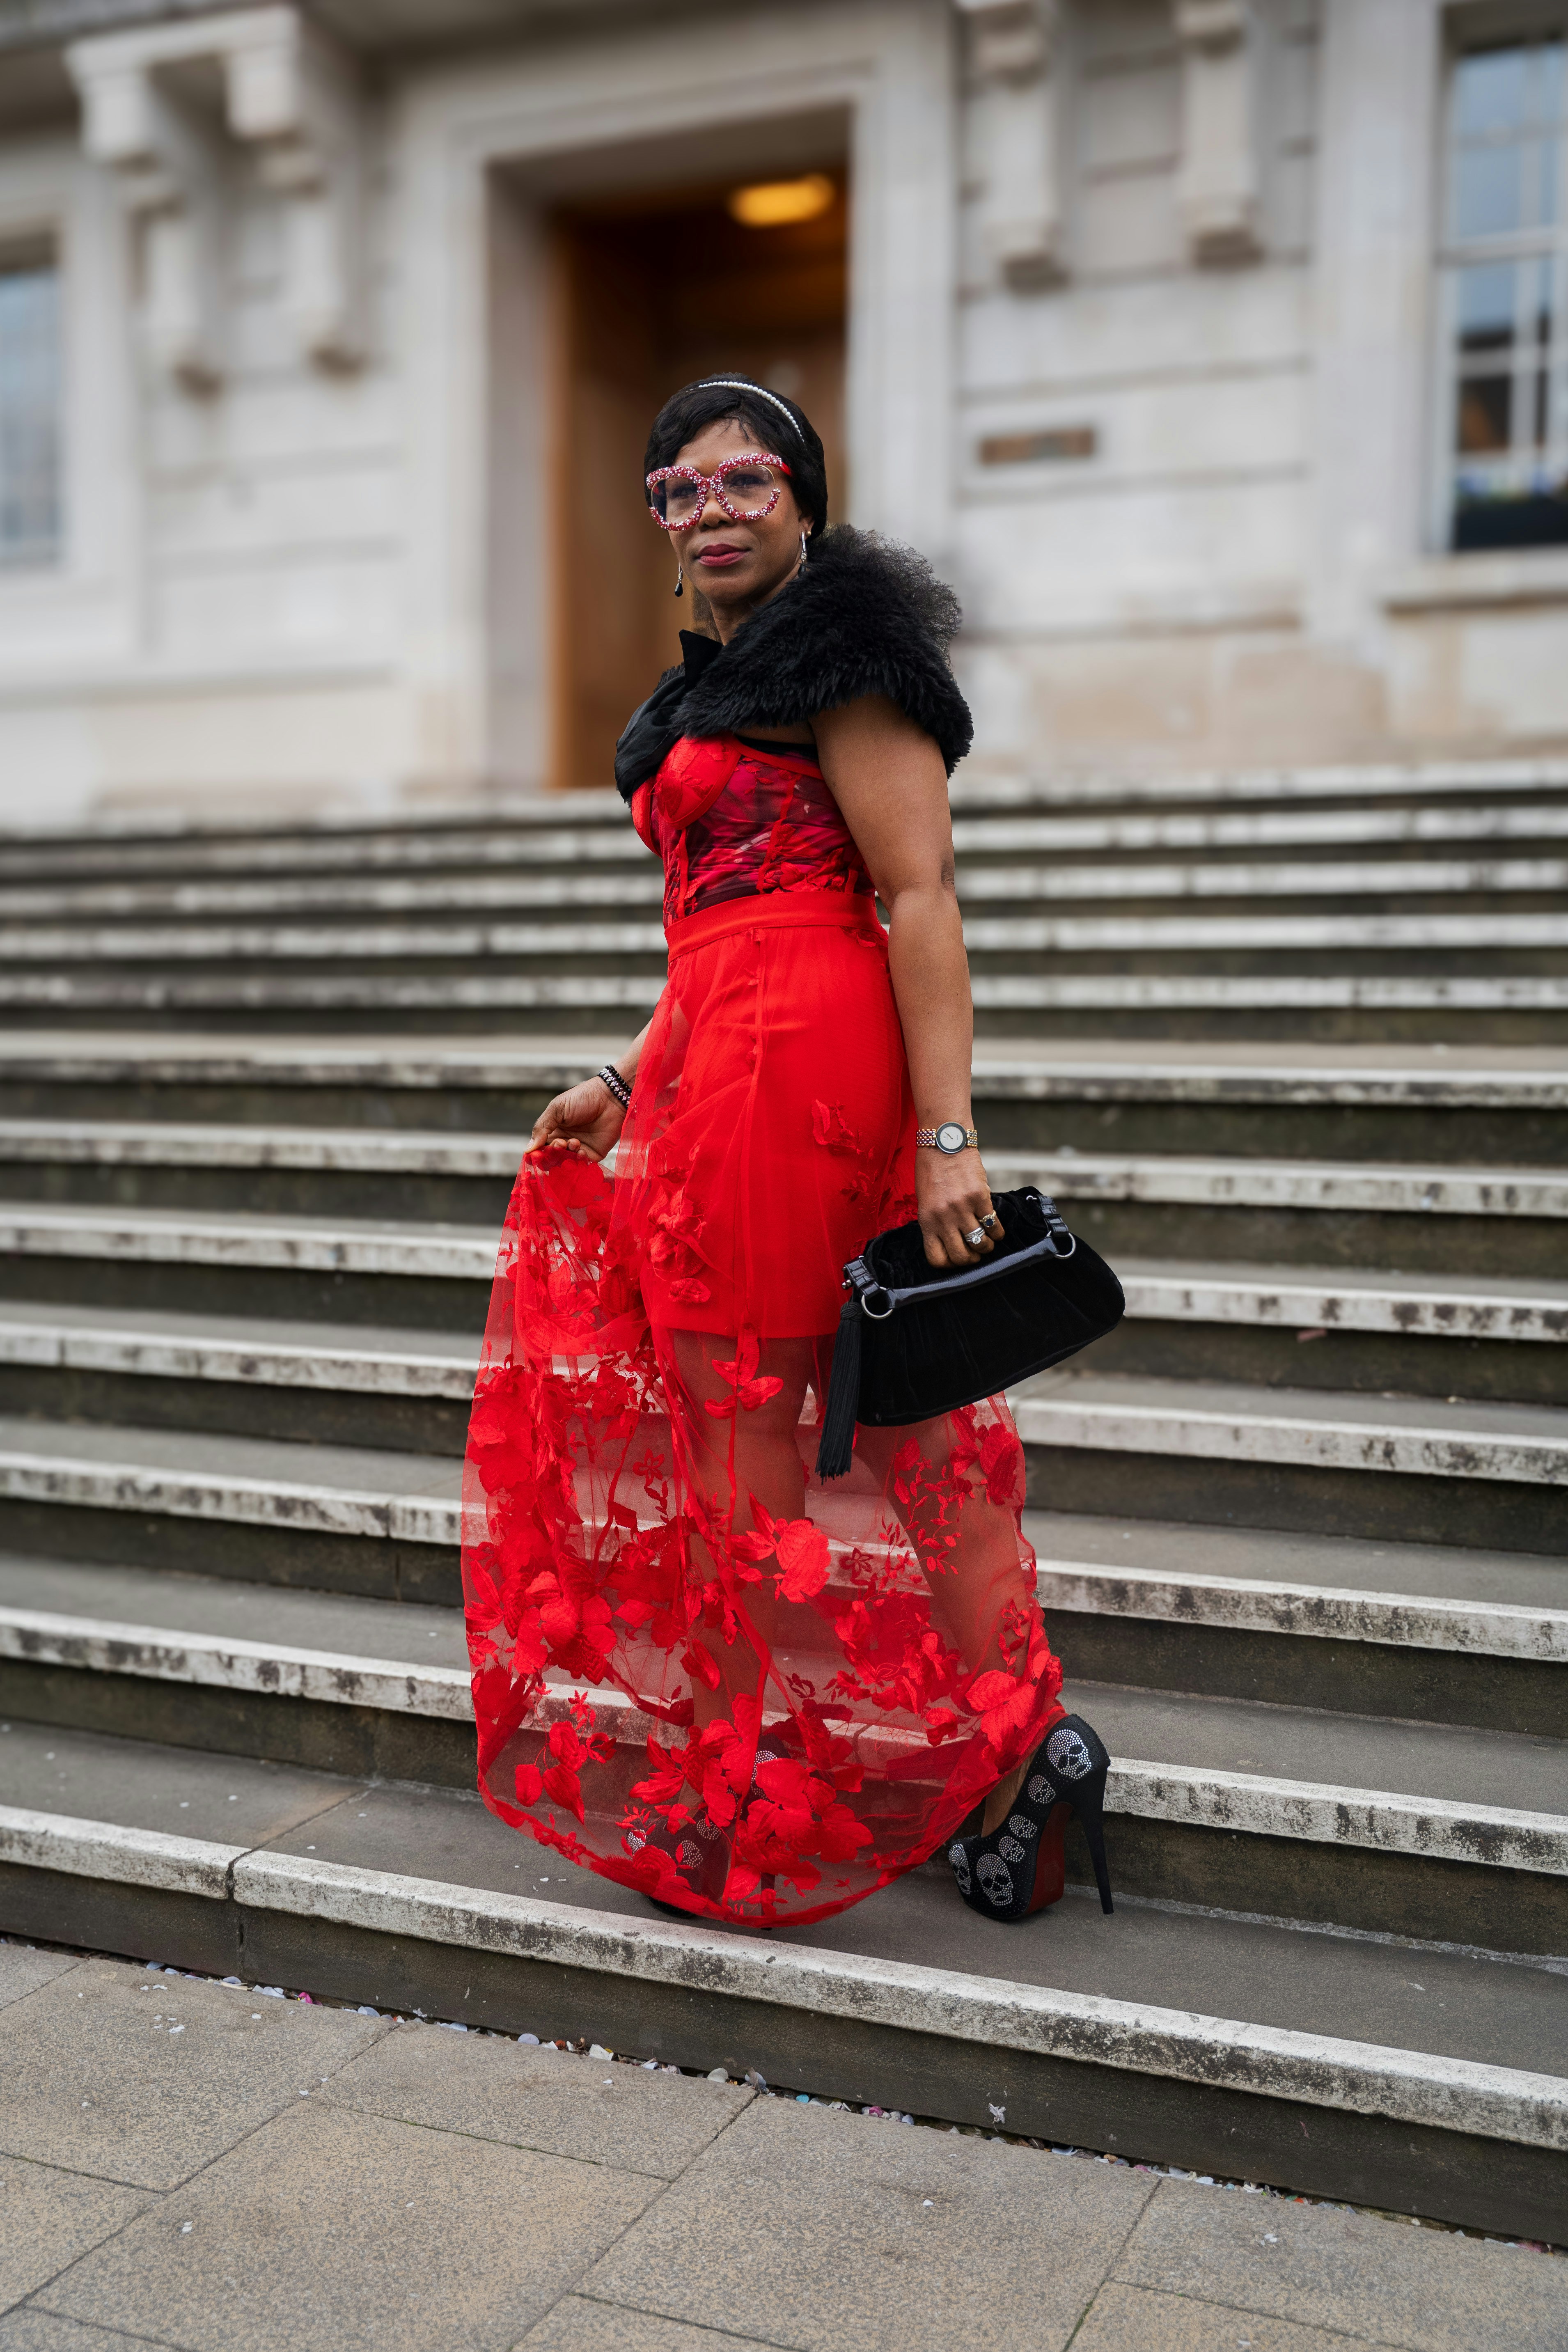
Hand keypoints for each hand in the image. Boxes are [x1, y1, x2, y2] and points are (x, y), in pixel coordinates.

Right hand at [527, 1077, 624, 1160]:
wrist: (611, 1098)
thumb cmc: (583, 1098)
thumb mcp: (558, 1108)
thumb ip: (542, 1128)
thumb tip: (528, 1149)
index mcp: (553, 1130)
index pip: (539, 1148)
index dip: (536, 1154)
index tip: (536, 1155)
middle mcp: (564, 1141)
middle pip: (550, 1159)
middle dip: (551, 1156)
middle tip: (560, 1144)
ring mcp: (578, 1149)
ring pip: (564, 1164)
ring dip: (566, 1156)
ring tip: (574, 1142)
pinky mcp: (593, 1154)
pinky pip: (581, 1165)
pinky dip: (579, 1160)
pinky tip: (582, 1149)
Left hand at [916, 1148, 1003, 1268]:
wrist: (944, 1143)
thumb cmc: (932, 1170)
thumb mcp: (925, 1200)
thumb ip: (936, 1221)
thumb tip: (952, 1240)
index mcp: (926, 1221)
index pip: (937, 1259)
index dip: (951, 1264)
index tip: (958, 1258)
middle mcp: (943, 1218)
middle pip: (962, 1256)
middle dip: (972, 1259)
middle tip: (977, 1252)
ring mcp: (962, 1209)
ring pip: (980, 1244)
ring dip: (987, 1247)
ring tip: (988, 1241)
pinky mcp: (980, 1198)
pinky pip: (994, 1225)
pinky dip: (998, 1231)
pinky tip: (996, 1229)